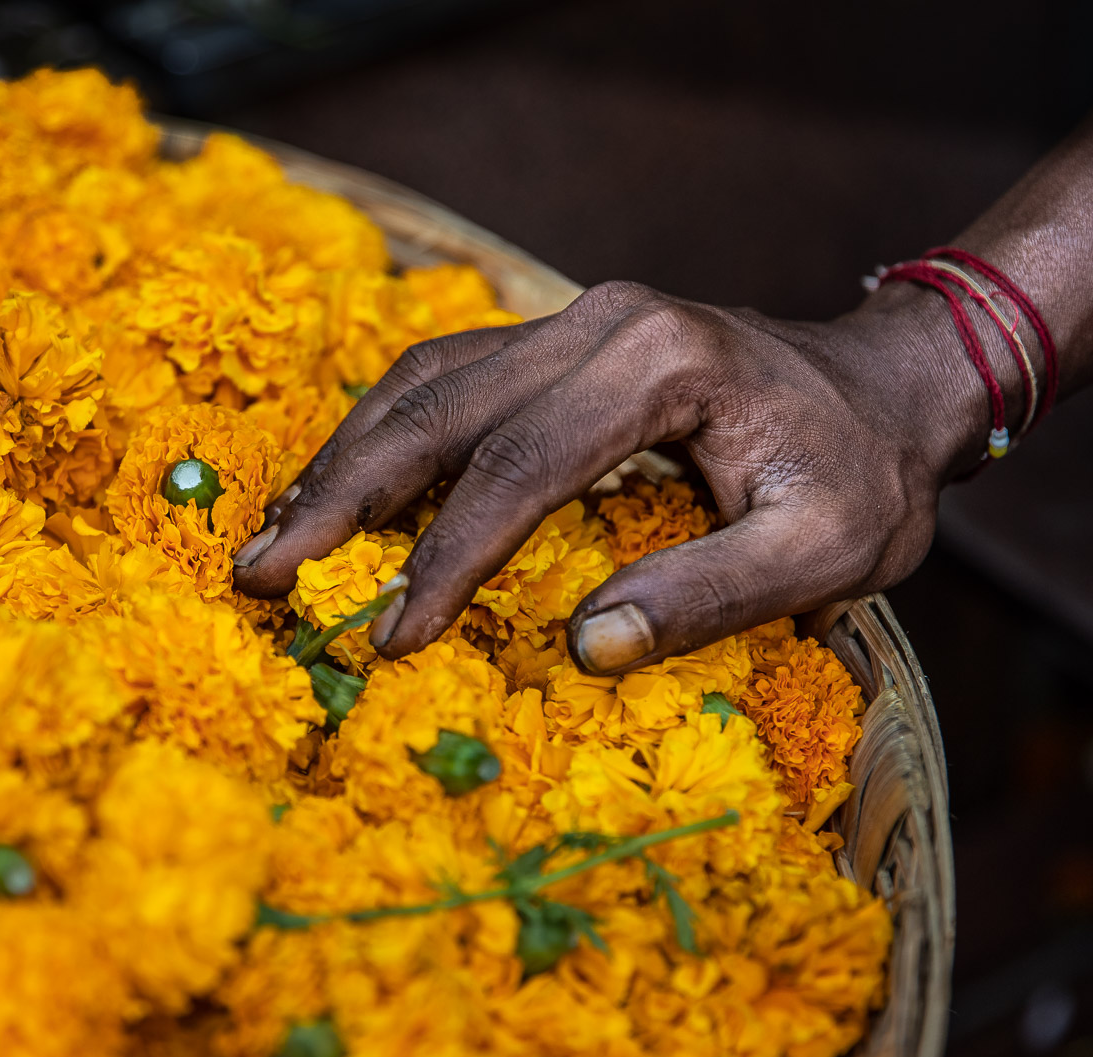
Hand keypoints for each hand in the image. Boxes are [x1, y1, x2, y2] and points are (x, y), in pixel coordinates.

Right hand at [232, 279, 993, 673]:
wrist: (883, 386)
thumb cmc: (857, 474)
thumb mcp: (825, 549)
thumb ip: (709, 596)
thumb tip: (582, 650)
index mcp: (660, 362)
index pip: (519, 465)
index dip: (445, 558)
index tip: (389, 638)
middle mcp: (599, 318)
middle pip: (437, 407)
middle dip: (341, 497)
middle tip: (261, 573)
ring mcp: (570, 317)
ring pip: (421, 382)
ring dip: (342, 462)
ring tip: (277, 535)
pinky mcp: (553, 336)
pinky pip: (443, 377)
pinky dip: (379, 436)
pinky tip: (340, 488)